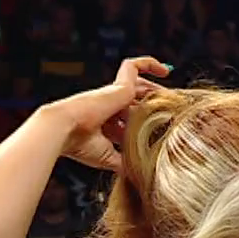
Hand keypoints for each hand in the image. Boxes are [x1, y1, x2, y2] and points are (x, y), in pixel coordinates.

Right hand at [49, 56, 169, 171]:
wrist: (64, 129)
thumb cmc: (80, 145)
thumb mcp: (107, 157)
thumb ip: (123, 162)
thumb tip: (138, 174)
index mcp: (106, 122)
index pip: (128, 119)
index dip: (142, 122)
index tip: (160, 129)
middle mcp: (110, 105)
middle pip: (135, 101)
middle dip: (153, 105)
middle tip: (172, 110)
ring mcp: (114, 93)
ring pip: (138, 85)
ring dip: (156, 89)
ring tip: (174, 97)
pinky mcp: (119, 85)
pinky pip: (134, 66)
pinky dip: (149, 63)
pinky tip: (166, 71)